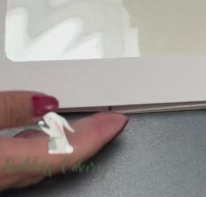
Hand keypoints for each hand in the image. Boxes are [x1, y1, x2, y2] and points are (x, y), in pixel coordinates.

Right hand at [0, 91, 127, 189]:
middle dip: (89, 137)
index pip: (66, 152)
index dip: (97, 135)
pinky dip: (40, 147)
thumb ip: (10, 107)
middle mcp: (3, 177)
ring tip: (84, 125)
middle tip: (109, 120)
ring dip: (66, 142)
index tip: (118, 122)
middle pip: (57, 159)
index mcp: (5, 162)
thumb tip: (46, 102)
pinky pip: (22, 164)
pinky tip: (38, 137)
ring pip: (39, 164)